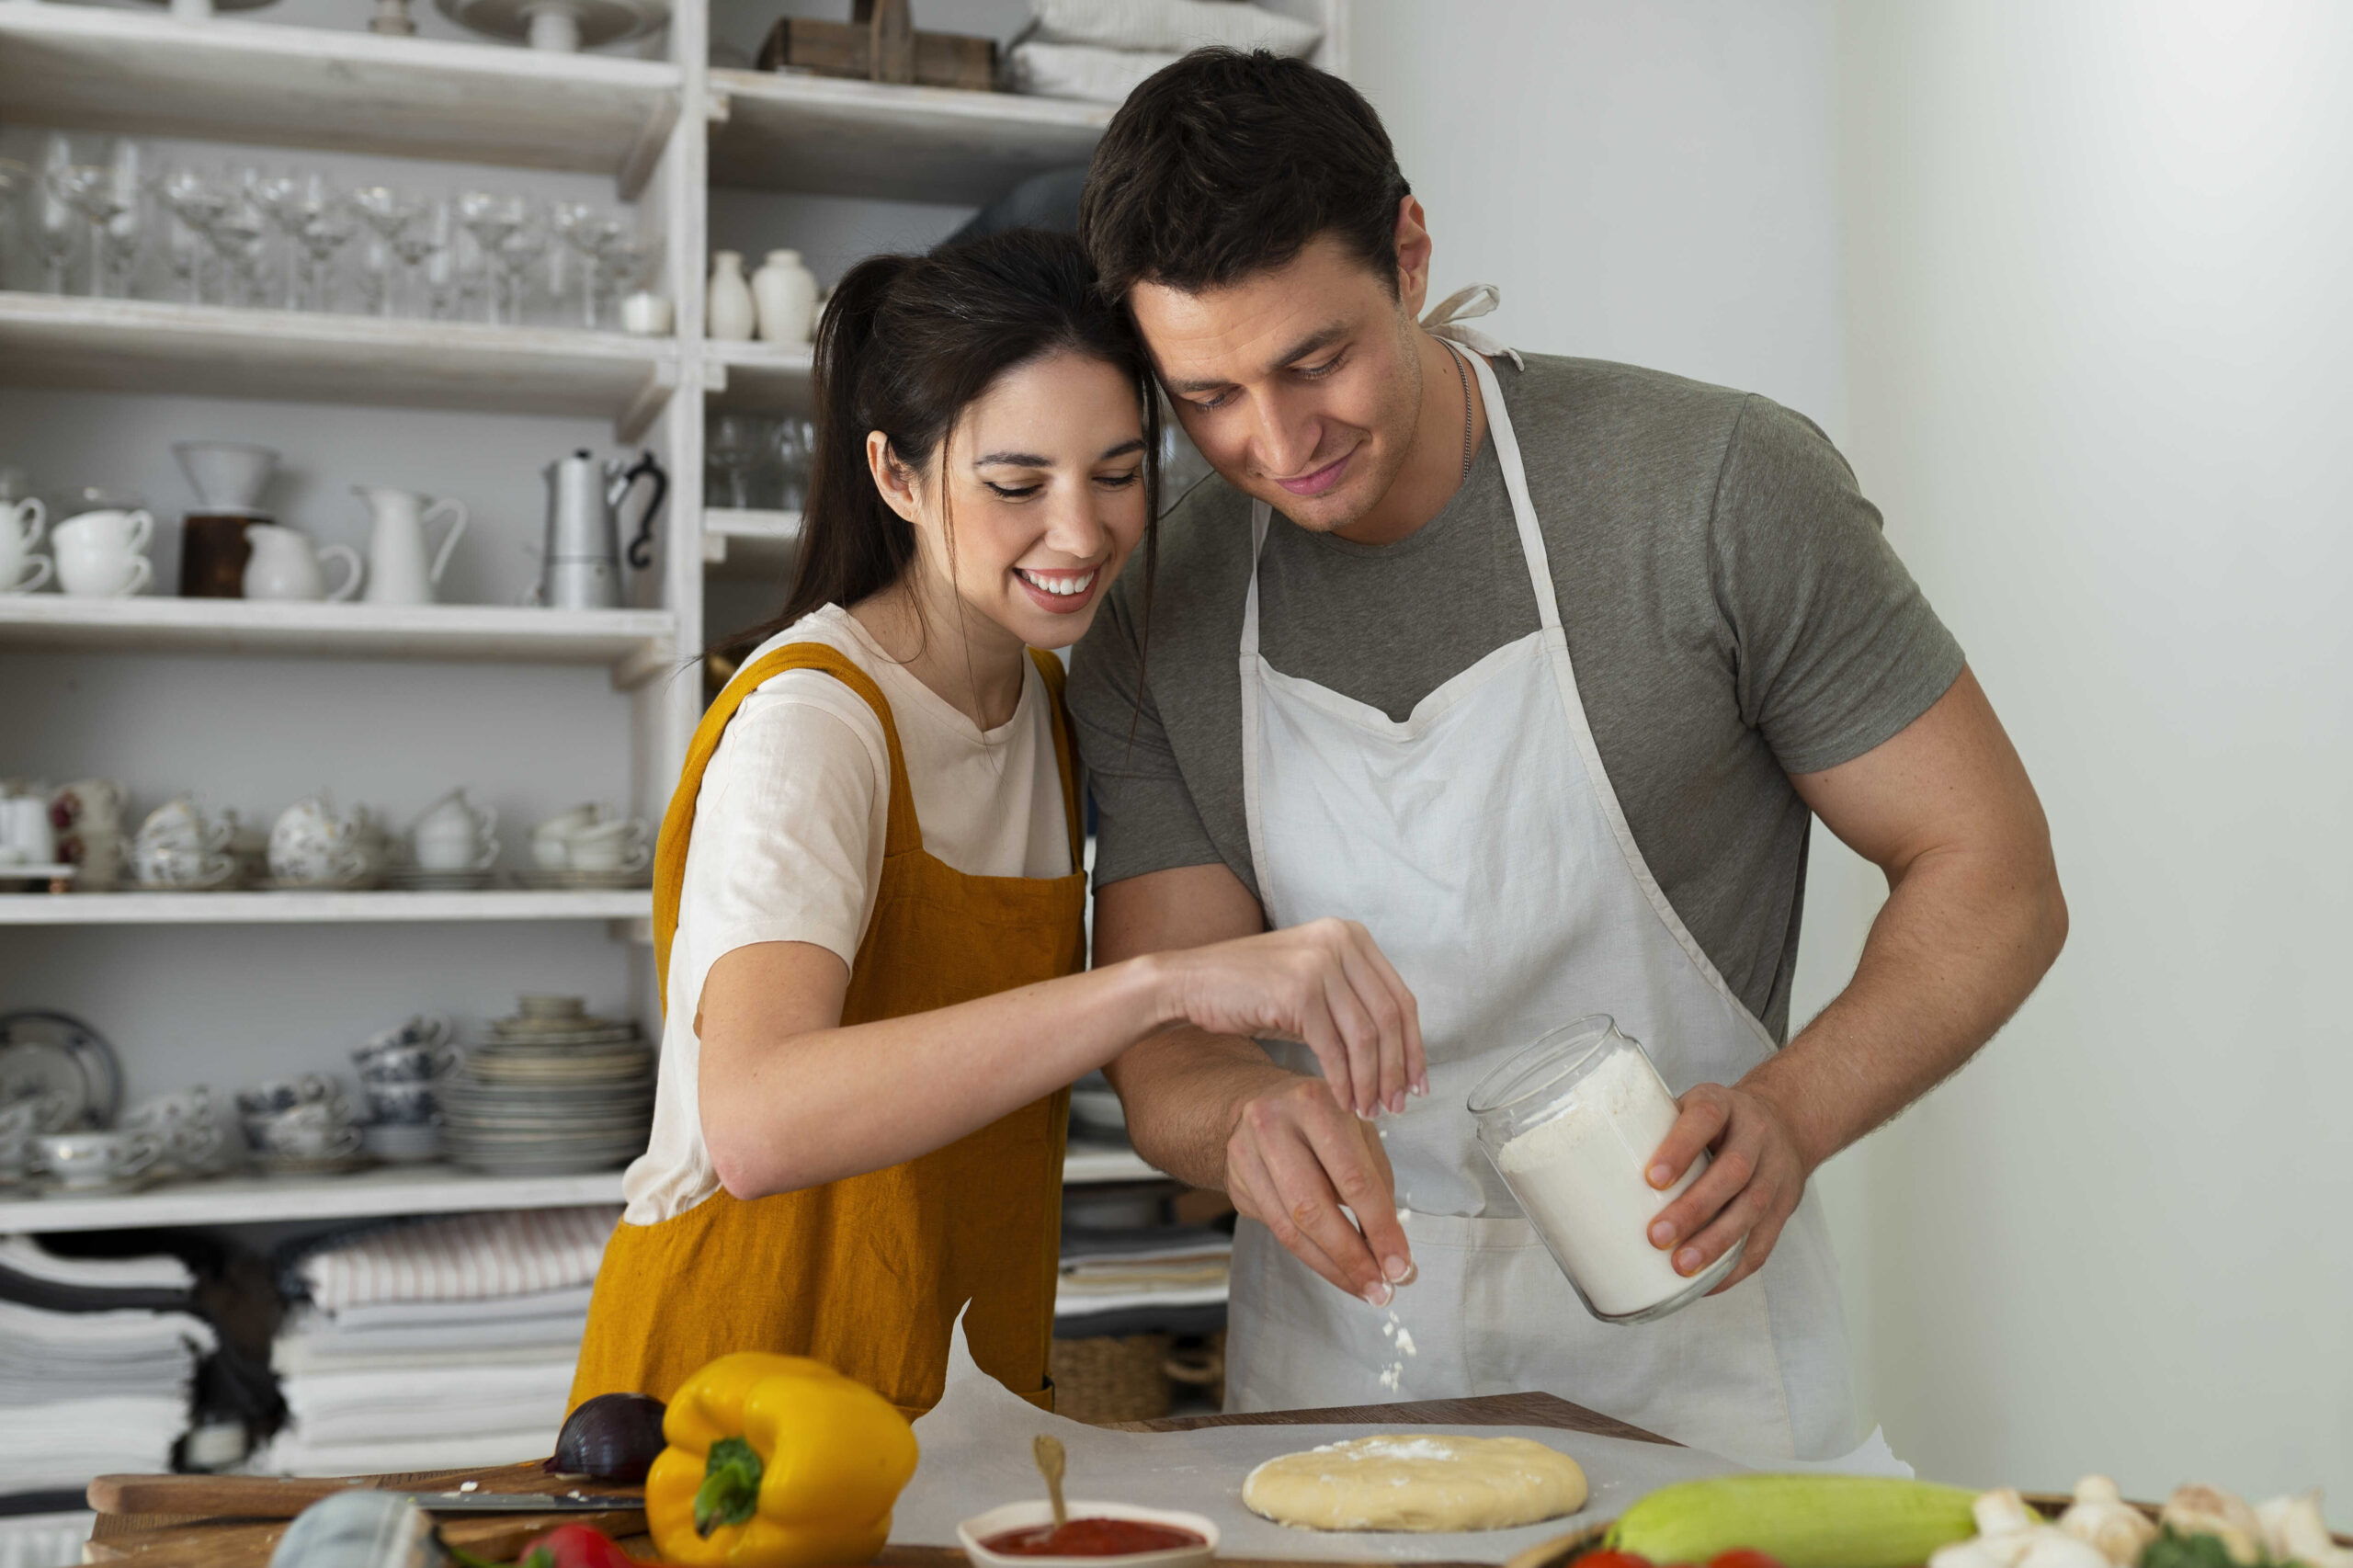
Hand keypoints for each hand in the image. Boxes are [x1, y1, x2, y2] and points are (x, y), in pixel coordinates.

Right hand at [1156, 917, 1426, 1117]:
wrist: (1190, 983)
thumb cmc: (1248, 990)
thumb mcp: (1310, 983)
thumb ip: (1351, 1001)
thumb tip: (1398, 1053)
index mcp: (1350, 936)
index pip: (1400, 998)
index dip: (1414, 1046)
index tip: (1417, 1082)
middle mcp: (1340, 941)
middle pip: (1389, 1018)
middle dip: (1398, 1069)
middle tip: (1397, 1106)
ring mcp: (1319, 963)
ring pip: (1365, 1036)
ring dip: (1371, 1081)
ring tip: (1370, 1110)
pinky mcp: (1299, 990)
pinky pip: (1334, 1048)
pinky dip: (1343, 1081)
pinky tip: (1343, 1102)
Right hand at [1223, 1074, 1414, 1304]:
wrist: (1258, 1104)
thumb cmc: (1322, 1120)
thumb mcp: (1357, 1131)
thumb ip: (1375, 1183)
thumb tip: (1391, 1251)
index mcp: (1315, 1103)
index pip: (1353, 1178)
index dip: (1380, 1228)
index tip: (1401, 1265)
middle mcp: (1273, 1125)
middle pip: (1313, 1208)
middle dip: (1352, 1257)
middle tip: (1382, 1289)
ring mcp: (1246, 1155)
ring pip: (1290, 1228)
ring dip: (1332, 1266)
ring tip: (1364, 1288)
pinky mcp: (1236, 1183)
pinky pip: (1276, 1230)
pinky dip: (1311, 1256)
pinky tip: (1336, 1269)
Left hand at [1640, 1080, 1811, 1291]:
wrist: (1784, 1122)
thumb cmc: (1717, 1122)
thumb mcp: (1689, 1108)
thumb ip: (1653, 1132)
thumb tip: (1590, 1172)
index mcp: (1723, 1105)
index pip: (1705, 1118)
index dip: (1680, 1148)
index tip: (1651, 1179)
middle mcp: (1755, 1135)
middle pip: (1733, 1171)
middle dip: (1694, 1207)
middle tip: (1656, 1236)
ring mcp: (1776, 1170)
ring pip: (1752, 1208)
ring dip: (1716, 1242)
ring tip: (1681, 1265)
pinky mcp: (1786, 1205)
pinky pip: (1766, 1239)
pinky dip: (1736, 1265)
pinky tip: (1708, 1282)